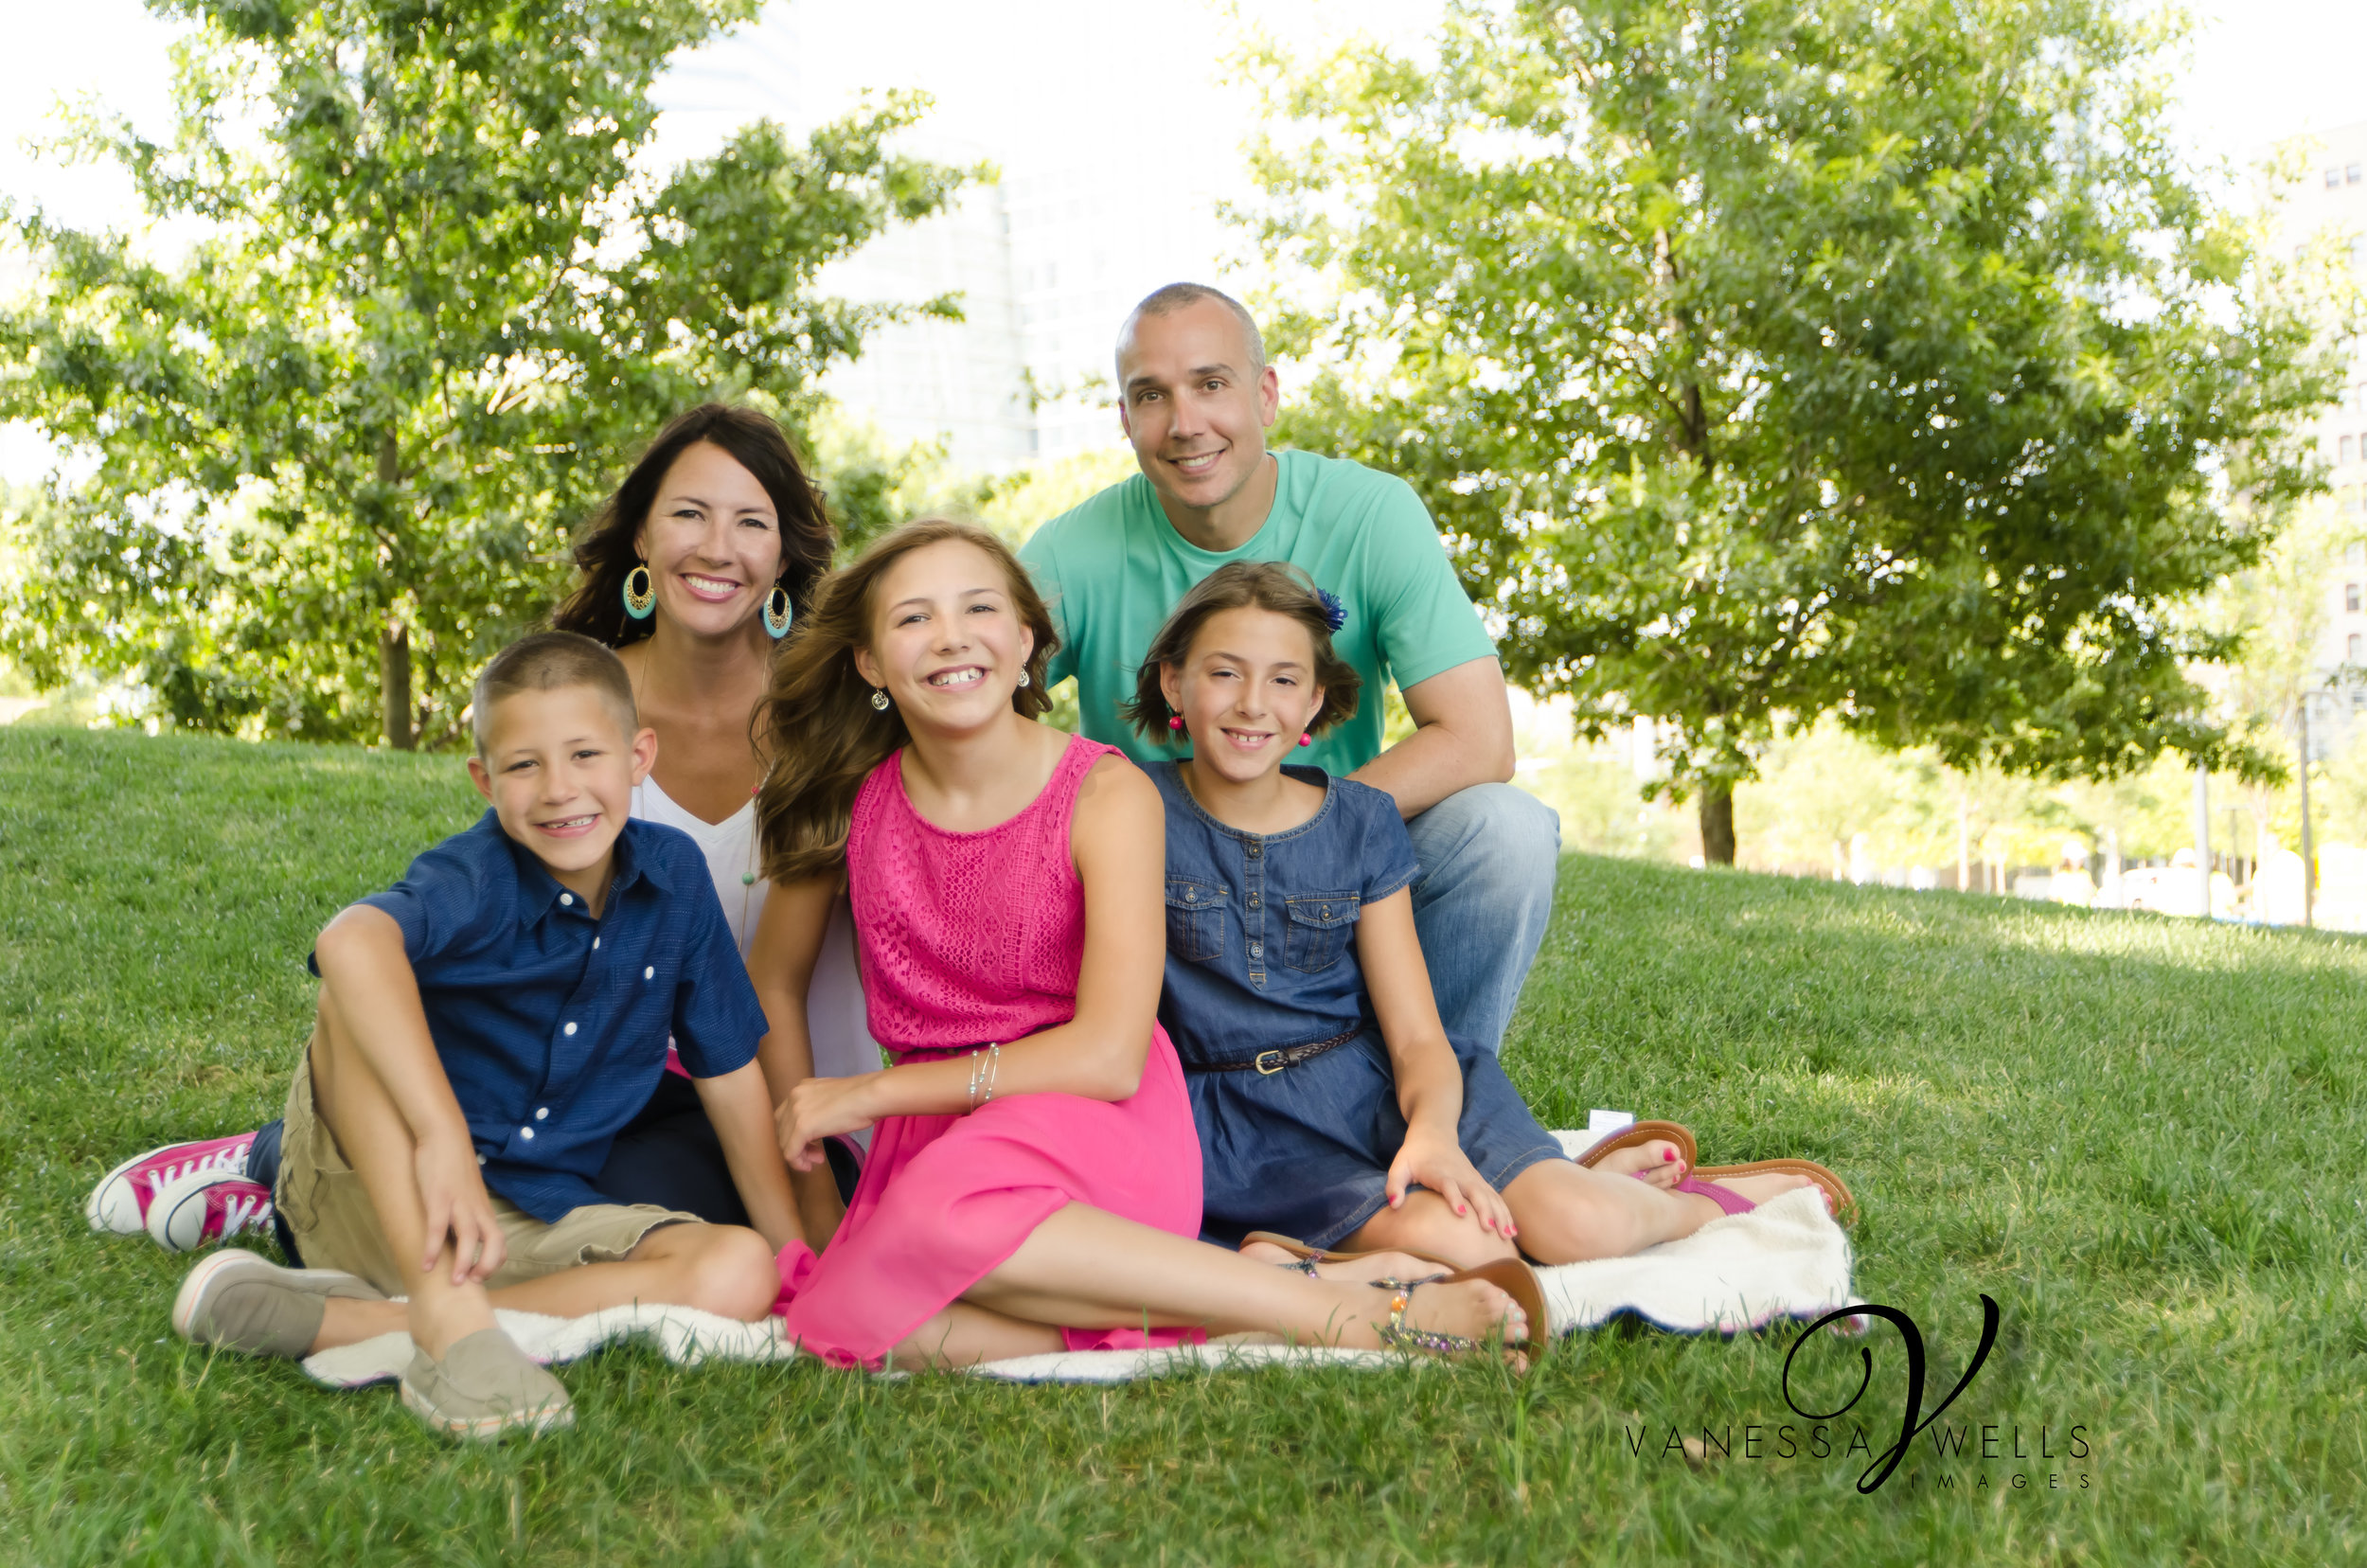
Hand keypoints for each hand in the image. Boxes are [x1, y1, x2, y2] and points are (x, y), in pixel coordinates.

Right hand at [415, 1131, 504, 1284]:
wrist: (444, 1135)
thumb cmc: (453, 1166)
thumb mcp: (466, 1193)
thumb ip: (466, 1213)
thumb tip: (459, 1234)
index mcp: (483, 1209)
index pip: (500, 1241)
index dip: (495, 1261)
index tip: (483, 1277)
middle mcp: (476, 1208)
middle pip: (494, 1241)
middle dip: (488, 1266)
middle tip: (474, 1284)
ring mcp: (459, 1202)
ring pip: (470, 1237)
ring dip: (464, 1262)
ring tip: (454, 1283)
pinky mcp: (439, 1196)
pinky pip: (438, 1226)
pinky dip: (432, 1247)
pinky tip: (425, 1264)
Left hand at [776, 1072, 881, 1172]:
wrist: (870, 1096)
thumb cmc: (862, 1097)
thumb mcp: (832, 1098)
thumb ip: (819, 1107)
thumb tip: (818, 1124)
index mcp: (801, 1088)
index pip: (786, 1115)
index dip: (796, 1133)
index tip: (814, 1143)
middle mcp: (793, 1096)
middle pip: (782, 1129)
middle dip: (796, 1144)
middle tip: (816, 1154)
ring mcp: (795, 1111)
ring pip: (784, 1142)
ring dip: (799, 1155)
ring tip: (817, 1159)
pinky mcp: (802, 1127)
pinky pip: (790, 1152)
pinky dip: (798, 1163)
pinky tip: (810, 1166)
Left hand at [1386, 1127, 1516, 1238]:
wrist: (1434, 1134)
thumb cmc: (1414, 1155)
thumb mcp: (1399, 1167)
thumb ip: (1394, 1185)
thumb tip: (1394, 1206)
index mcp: (1439, 1172)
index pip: (1448, 1184)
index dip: (1454, 1197)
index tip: (1460, 1213)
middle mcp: (1459, 1175)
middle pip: (1475, 1191)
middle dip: (1484, 1210)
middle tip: (1490, 1230)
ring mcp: (1472, 1178)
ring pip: (1490, 1196)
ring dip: (1500, 1214)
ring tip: (1508, 1235)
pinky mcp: (1479, 1182)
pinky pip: (1495, 1198)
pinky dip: (1505, 1212)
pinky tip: (1512, 1230)